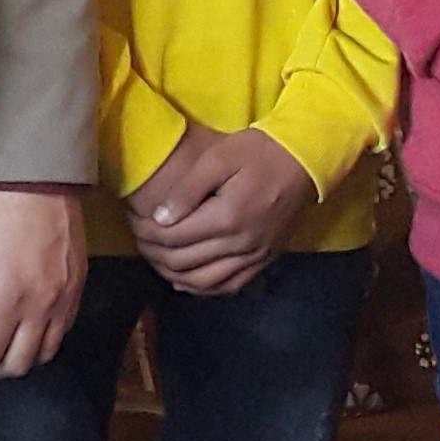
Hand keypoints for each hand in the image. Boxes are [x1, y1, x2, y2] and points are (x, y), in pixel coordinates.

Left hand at [0, 183, 86, 378]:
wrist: (37, 178)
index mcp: (9, 299)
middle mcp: (42, 307)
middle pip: (16, 364)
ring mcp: (65, 300)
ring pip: (43, 355)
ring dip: (15, 359)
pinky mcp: (77, 288)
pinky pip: (62, 333)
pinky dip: (40, 341)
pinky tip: (22, 328)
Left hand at [126, 127, 314, 296]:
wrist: (306, 161)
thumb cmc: (260, 152)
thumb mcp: (219, 158)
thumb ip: (187, 190)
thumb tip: (160, 219)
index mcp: (226, 217)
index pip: (172, 237)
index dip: (145, 231)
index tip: (133, 218)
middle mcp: (240, 244)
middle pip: (182, 262)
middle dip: (152, 251)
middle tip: (138, 235)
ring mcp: (254, 256)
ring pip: (202, 282)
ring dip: (171, 273)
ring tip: (155, 256)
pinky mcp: (264, 260)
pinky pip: (228, 286)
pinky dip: (202, 287)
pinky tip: (184, 280)